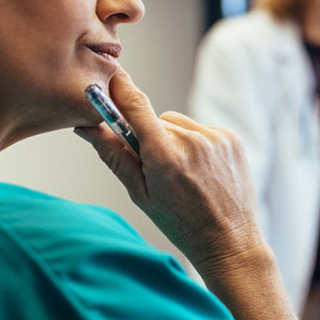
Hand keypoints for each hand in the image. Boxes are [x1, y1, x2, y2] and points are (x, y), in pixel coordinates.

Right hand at [74, 69, 263, 278]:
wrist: (229, 242)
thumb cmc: (181, 223)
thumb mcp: (139, 194)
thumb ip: (114, 155)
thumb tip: (87, 127)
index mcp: (164, 156)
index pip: (135, 105)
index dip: (120, 89)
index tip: (111, 78)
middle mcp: (191, 140)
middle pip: (156, 120)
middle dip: (151, 137)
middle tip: (158, 169)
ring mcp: (215, 138)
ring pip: (179, 124)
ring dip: (175, 140)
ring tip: (184, 173)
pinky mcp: (232, 139)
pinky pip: (202, 130)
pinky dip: (197, 144)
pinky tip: (202, 171)